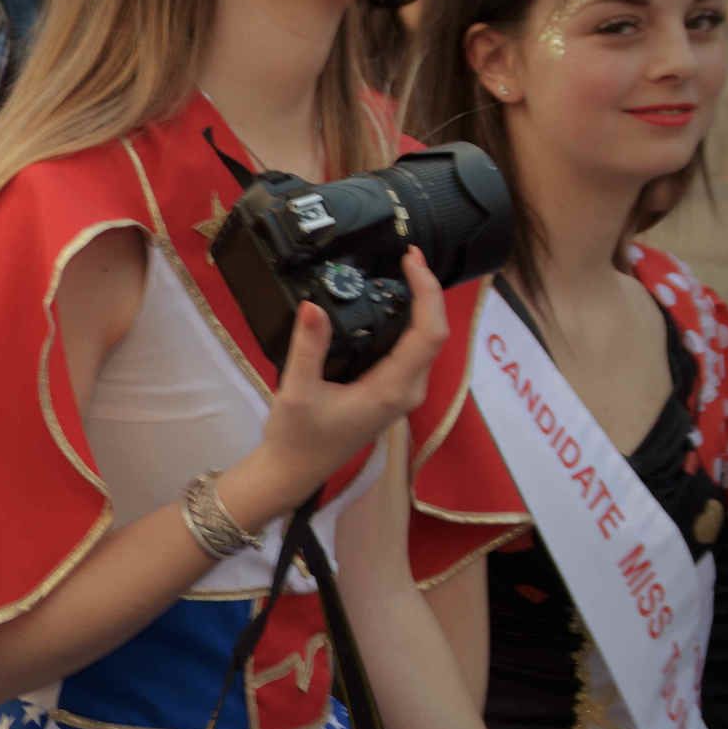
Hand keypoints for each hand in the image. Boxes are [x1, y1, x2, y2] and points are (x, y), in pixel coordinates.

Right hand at [258, 246, 447, 500]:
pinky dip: (407, 322)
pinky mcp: (390, 393)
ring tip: (398, 272)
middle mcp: (406, 392)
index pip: (429, 333)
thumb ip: (308, 348)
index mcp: (391, 390)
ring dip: (419, 306)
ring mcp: (401, 394)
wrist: (293, 471)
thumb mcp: (296, 390)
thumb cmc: (296, 437)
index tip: (410, 259)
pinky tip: (386, 304)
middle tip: (404, 256)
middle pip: (435, 334)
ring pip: (426, 343)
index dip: (427, 292)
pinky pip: (411, 351)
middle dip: (427, 292)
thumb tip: (313, 305)